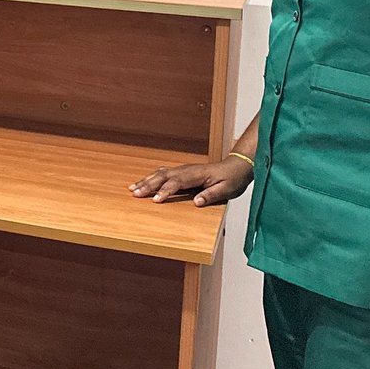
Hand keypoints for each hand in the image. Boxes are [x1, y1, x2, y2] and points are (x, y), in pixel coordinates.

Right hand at [129, 156, 252, 205]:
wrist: (237, 166)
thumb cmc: (232, 179)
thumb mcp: (226, 190)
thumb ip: (211, 195)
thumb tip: (196, 202)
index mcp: (196, 175)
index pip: (176, 183)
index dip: (165, 191)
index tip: (155, 200)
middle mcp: (187, 170)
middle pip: (163, 176)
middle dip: (148, 185)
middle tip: (134, 193)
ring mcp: (184, 169)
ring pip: (160, 173)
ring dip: (146, 180)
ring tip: (132, 187)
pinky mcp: (183, 171)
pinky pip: (164, 173)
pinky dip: (152, 177)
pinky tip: (145, 181)